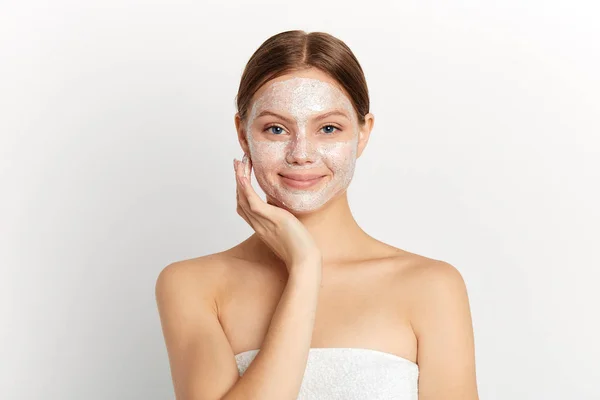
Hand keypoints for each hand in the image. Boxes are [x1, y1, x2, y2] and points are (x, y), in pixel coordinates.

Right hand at [234, 153, 321, 272]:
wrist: (304, 260)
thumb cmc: (301, 249)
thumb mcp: (289, 231)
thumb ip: (283, 220)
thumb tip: (286, 211)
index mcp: (261, 227)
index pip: (245, 206)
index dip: (241, 190)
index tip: (242, 176)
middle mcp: (258, 224)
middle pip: (240, 199)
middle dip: (238, 180)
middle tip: (238, 163)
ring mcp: (262, 222)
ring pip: (243, 197)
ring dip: (239, 178)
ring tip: (239, 162)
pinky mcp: (270, 218)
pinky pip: (252, 201)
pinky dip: (245, 188)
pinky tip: (243, 175)